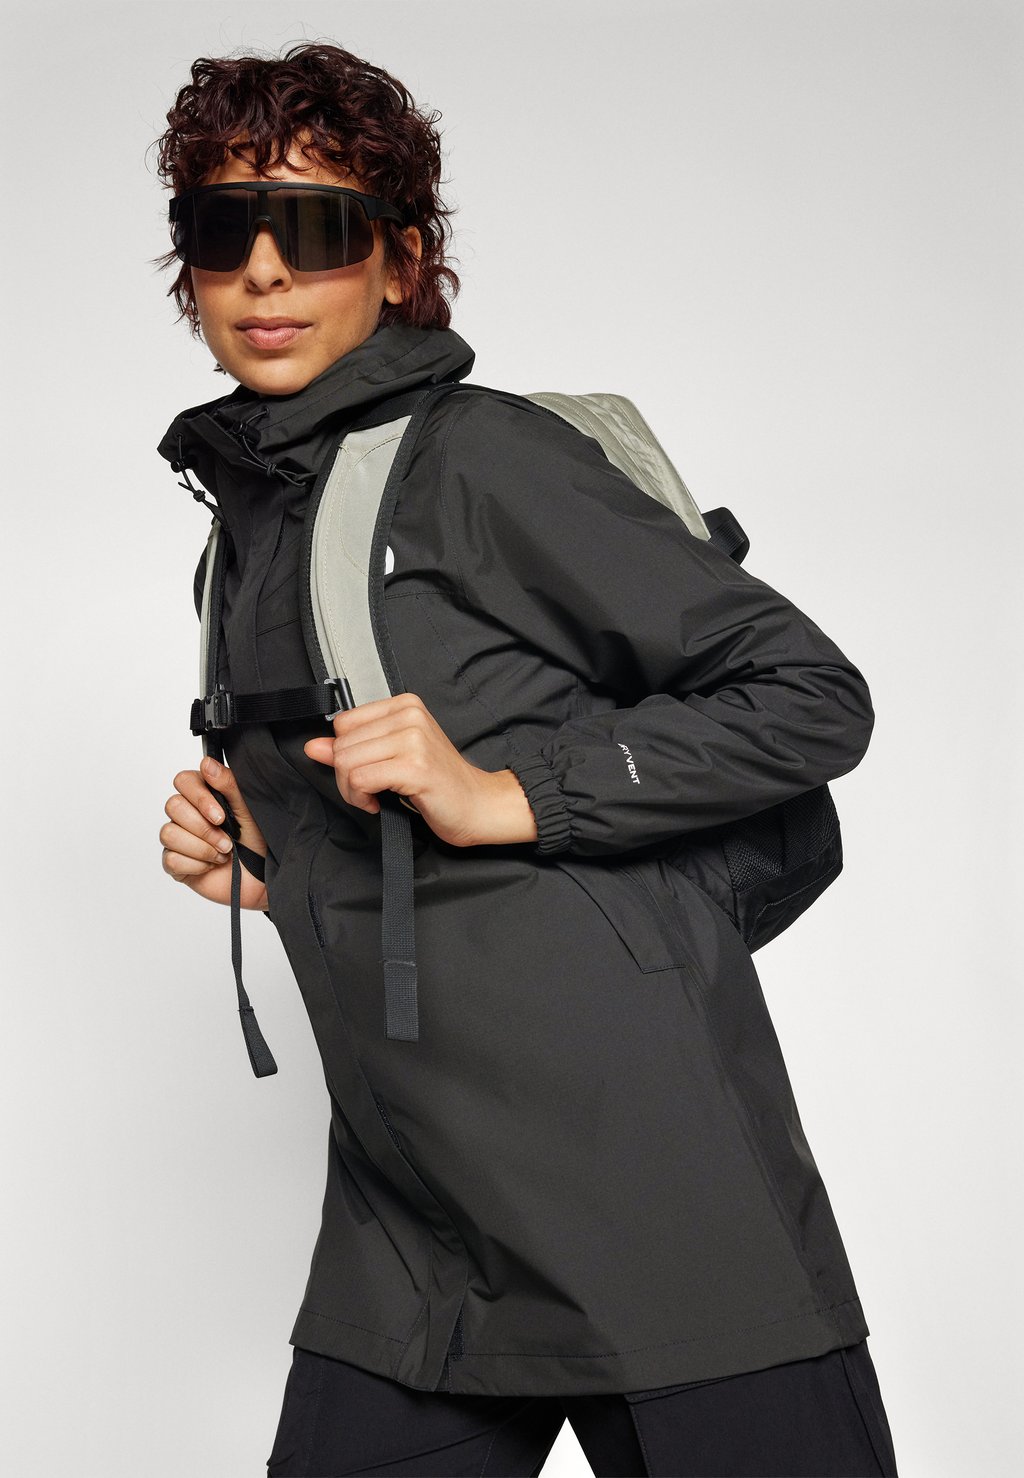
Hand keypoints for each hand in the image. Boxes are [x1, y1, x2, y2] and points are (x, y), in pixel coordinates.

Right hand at [160, 756, 268, 908]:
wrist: (264, 878)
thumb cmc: (259, 841)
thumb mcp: (248, 809)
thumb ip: (228, 784)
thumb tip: (206, 763)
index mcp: (204, 796)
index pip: (183, 781)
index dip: (199, 798)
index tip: (221, 815)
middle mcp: (188, 814)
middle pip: (172, 806)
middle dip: (203, 828)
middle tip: (227, 840)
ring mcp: (179, 838)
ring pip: (168, 833)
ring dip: (201, 847)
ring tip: (223, 854)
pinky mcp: (176, 863)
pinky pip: (170, 859)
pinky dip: (196, 865)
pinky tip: (211, 866)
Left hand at [302, 693, 537, 847]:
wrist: (478, 805)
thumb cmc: (437, 784)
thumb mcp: (391, 759)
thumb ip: (352, 750)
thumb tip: (313, 746)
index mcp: (405, 705)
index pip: (344, 723)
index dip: (344, 754)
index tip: (365, 772)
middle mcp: (409, 715)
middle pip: (342, 745)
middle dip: (346, 778)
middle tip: (369, 793)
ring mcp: (413, 739)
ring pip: (347, 763)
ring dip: (352, 791)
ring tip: (375, 798)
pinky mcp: (414, 766)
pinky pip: (361, 780)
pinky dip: (361, 799)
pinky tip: (379, 804)